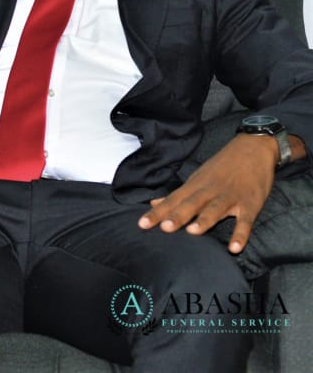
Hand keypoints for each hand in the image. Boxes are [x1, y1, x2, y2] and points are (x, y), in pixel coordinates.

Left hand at [138, 133, 281, 252]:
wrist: (253, 148)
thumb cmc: (222, 166)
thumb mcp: (197, 177)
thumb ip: (178, 194)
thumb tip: (154, 203)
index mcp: (195, 186)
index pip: (172, 200)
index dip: (157, 212)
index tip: (142, 224)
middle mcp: (210, 191)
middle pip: (191, 204)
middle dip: (178, 216)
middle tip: (164, 228)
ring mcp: (231, 197)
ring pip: (215, 210)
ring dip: (204, 220)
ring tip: (192, 232)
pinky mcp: (250, 204)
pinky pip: (246, 221)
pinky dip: (241, 234)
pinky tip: (234, 248)